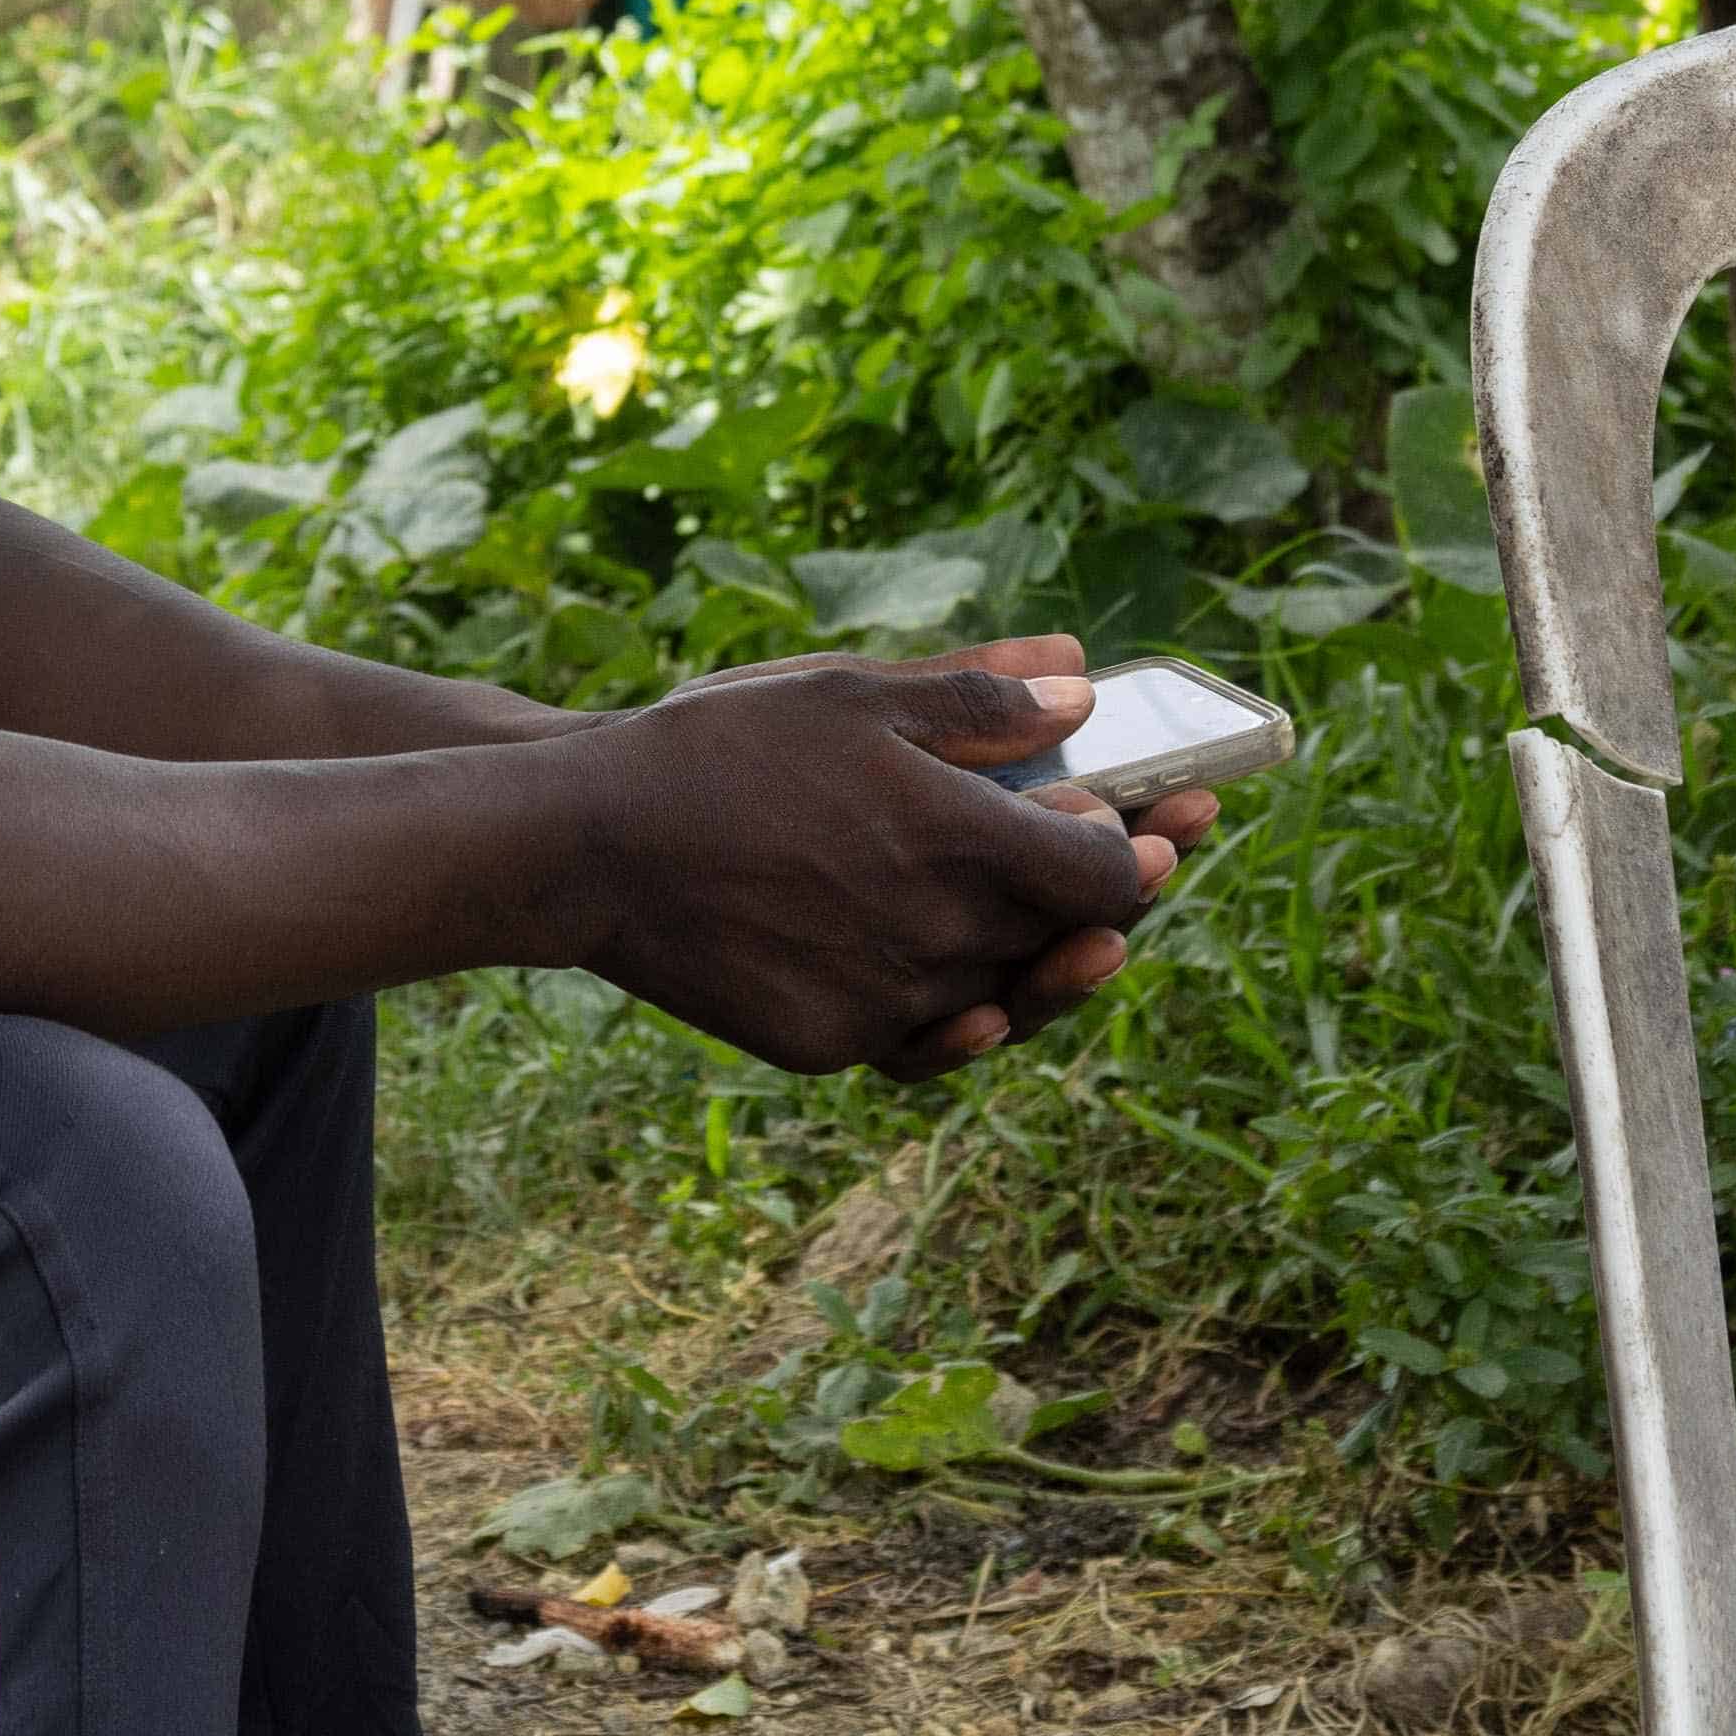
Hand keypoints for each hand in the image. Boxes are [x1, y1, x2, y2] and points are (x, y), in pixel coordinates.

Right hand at [669, 631, 1218, 1055]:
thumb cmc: (720, 746)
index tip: (1144, 818)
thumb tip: (1082, 693)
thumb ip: (977, 697)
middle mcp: (937, 932)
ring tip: (1071, 938)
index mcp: (956, 838)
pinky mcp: (829, 1043)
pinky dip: (960, 1015)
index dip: (1138, 846)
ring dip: (1043, 963)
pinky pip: (925, 1040)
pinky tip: (975, 998)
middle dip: (1112, 901)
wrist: (590, 845)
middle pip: (1068, 939)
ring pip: (1004, 996)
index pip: (1102, 869)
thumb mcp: (850, 692)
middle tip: (1140, 866)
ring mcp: (884, 999)